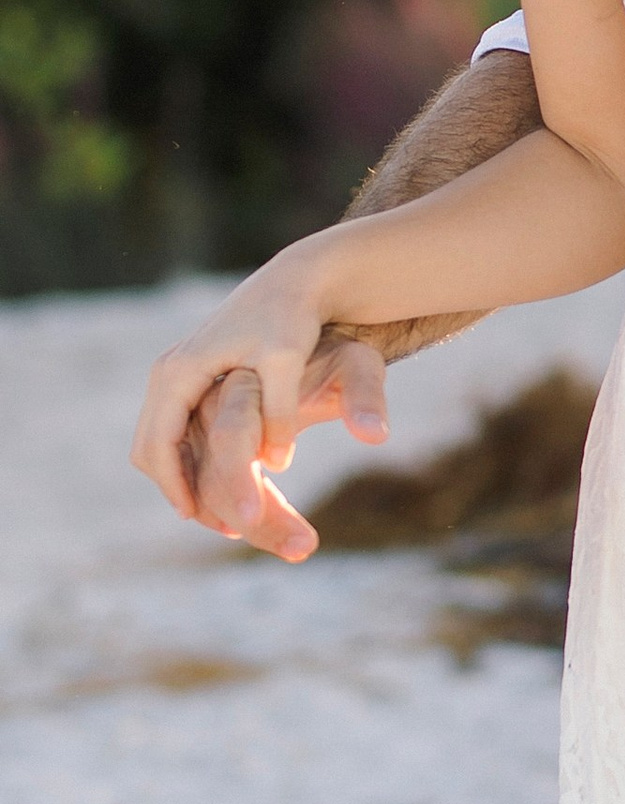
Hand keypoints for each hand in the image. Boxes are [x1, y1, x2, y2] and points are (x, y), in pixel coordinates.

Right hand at [131, 253, 351, 551]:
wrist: (295, 282)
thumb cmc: (293, 319)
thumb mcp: (287, 362)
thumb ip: (280, 413)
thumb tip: (277, 464)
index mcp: (179, 372)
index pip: (158, 444)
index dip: (174, 486)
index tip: (196, 518)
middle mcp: (168, 372)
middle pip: (149, 447)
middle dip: (173, 487)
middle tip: (210, 522)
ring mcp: (177, 374)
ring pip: (160, 440)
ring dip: (180, 475)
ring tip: (216, 510)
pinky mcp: (193, 376)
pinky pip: (176, 428)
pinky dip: (190, 457)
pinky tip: (222, 479)